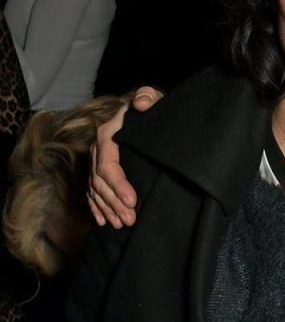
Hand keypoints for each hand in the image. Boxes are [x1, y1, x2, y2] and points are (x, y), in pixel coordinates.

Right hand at [88, 86, 161, 228]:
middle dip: (113, 202)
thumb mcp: (153, 99)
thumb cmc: (152, 107)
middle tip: (130, 219)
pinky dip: (97, 207)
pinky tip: (104, 221)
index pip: (108, 164)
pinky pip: (93, 191)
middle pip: (100, 180)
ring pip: (96, 189)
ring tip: (121, 224)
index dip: (118, 184)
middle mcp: (98, 148)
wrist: (146, 112)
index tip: (132, 201)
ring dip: (107, 208)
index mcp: (109, 134)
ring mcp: (97, 160)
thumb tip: (142, 103)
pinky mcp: (99, 169)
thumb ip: (148, 97)